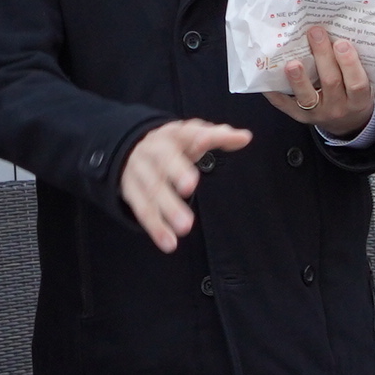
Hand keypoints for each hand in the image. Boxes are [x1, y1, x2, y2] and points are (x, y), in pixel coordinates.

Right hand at [121, 117, 253, 252]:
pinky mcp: (132, 191)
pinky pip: (143, 209)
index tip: (206, 141)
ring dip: (168, 208)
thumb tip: (245, 137)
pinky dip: (156, 228)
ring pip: (153, 189)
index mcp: (173, 135)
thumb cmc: (172, 146)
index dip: (197, 136)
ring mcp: (140, 171)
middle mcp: (154, 150)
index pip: (187, 132)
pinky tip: (169, 242)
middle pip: (164, 159)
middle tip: (190, 186)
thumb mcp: (193, 137)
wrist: (130, 149)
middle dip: (176, 172)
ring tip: (185, 227)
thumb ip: (219, 137)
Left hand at [260, 25, 374, 138]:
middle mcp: (338, 108)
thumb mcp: (363, 82)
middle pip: (330, 82)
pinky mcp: (299, 116)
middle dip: (322, 56)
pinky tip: (268, 76)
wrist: (347, 123)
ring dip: (299, 78)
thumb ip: (355, 64)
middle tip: (315, 32)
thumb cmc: (354, 93)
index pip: (357, 83)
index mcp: (358, 100)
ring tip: (292, 62)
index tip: (341, 42)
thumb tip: (339, 28)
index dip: (349, 63)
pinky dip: (275, 91)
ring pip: (307, 96)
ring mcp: (317, 113)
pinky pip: (285, 104)